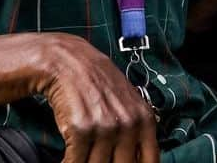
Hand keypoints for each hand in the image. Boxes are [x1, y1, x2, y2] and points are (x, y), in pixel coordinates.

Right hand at [34, 33, 158, 162]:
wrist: (71, 63)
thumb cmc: (100, 87)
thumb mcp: (129, 105)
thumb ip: (137, 133)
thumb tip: (139, 160)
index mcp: (144, 120)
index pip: (148, 160)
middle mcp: (129, 124)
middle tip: (99, 159)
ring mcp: (105, 127)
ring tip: (85, 157)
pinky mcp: (81, 129)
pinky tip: (67, 161)